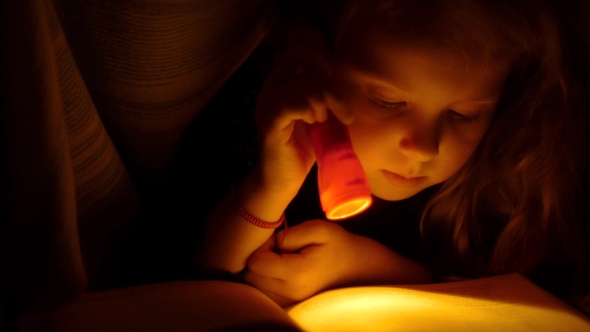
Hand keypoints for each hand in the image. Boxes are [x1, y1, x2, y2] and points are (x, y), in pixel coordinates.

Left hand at [244, 219, 366, 306]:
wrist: (356, 268)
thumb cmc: (337, 245)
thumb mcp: (319, 229)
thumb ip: (291, 234)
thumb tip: (272, 243)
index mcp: (296, 273)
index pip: (255, 262)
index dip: (260, 246)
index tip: (275, 240)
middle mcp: (290, 293)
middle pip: (250, 276)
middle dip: (258, 258)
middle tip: (275, 248)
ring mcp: (289, 302)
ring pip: (254, 287)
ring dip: (260, 271)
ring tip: (278, 259)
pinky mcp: (289, 305)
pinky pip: (263, 294)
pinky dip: (265, 281)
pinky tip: (279, 271)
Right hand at [254, 28, 352, 196]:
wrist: (282, 182)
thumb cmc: (304, 150)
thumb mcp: (321, 117)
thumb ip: (328, 97)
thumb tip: (350, 81)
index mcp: (283, 82)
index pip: (302, 48)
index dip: (323, 58)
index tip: (337, 83)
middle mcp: (272, 87)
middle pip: (303, 58)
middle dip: (330, 81)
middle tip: (341, 107)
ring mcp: (268, 102)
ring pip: (304, 84)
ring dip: (325, 100)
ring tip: (327, 120)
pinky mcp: (270, 121)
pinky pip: (293, 102)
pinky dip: (311, 110)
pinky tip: (316, 123)